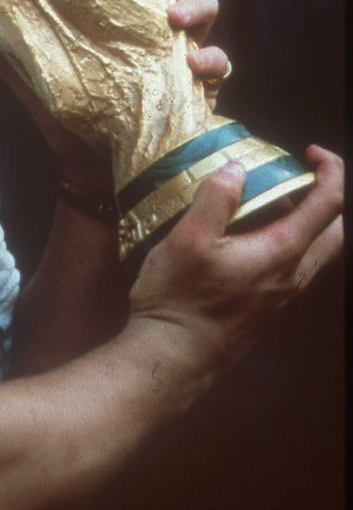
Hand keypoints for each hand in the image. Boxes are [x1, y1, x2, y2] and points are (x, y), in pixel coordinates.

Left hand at [0, 0, 231, 187]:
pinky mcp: (201, 84)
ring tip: (172, 19)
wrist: (95, 173)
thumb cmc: (70, 118)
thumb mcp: (35, 83)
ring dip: (195, 6)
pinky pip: (221, 61)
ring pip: (206, 7)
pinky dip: (212, 59)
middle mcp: (154, 23)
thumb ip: (7, 54)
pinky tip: (194, 65)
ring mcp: (182, 50)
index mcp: (119, 12)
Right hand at [128, 145, 342, 375]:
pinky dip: (288, 240)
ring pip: (317, 250)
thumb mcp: (187, 240)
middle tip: (298, 174)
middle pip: (336, 230)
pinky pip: (295, 266)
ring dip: (306, 219)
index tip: (309, 152)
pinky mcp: (269, 307)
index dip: (330, 170)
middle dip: (327, 196)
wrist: (174, 358)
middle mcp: (293, 275)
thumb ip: (215, 199)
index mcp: (281, 252)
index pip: (330, 204)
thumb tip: (236, 168)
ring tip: (266, 201)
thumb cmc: (179, 300)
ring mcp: (283, 295)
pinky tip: (247, 237)